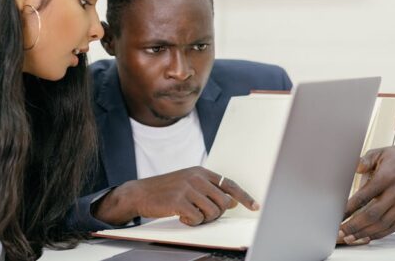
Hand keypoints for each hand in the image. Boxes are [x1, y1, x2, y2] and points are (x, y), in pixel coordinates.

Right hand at [93, 166, 258, 225]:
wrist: (139, 193)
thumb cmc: (165, 190)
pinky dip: (191, 222)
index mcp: (200, 172)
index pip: (229, 184)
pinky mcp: (179, 201)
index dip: (244, 197)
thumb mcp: (188, 183)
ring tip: (190, 215)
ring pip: (213, 212)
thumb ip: (208, 189)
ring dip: (204, 219)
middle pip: (224, 202)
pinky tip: (181, 217)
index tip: (255, 206)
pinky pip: (198, 219)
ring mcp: (188, 189)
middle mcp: (196, 178)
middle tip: (202, 214)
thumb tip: (231, 201)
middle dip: (217, 214)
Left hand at [338, 141, 394, 244]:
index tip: (339, 214)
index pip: (365, 196)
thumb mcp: (381, 152)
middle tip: (341, 231)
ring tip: (350, 238)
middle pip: (373, 214)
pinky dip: (380, 234)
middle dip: (355, 225)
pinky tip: (368, 236)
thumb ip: (366, 160)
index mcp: (387, 177)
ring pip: (384, 224)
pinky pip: (394, 227)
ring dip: (365, 233)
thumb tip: (355, 167)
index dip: (350, 208)